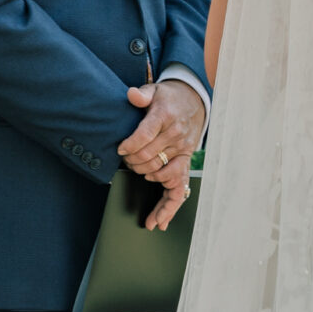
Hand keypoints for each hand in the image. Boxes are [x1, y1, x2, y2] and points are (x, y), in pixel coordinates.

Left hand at [120, 81, 205, 231]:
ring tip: (136, 179)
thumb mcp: (154, 90)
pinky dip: (168, 207)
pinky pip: (178, 189)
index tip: (119, 150)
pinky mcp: (185, 163)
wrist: (193, 102)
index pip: (145, 135)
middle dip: (132, 164)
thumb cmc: (168, 98)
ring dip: (145, 179)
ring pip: (162, 175)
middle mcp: (175, 137)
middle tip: (124, 163)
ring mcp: (182, 152)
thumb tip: (131, 95)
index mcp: (165, 117)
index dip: (129, 145)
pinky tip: (158, 221)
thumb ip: (141, 94)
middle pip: (149, 157)